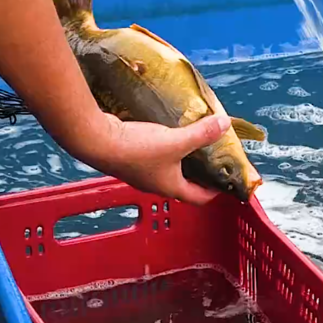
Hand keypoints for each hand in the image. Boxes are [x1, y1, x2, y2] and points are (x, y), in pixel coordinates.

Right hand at [81, 113, 231, 206]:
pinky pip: (153, 158)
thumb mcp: (176, 141)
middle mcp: (156, 185)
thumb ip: (201, 133)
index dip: (215, 191)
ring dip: (181, 159)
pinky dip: (164, 149)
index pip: (199, 198)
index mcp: (171, 188)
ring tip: (192, 140)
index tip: (226, 180)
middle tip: (212, 155)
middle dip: (200, 172)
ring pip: (167, 169)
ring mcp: (140, 174)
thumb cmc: (138, 148)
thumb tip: (225, 124)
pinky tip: (166, 132)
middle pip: (184, 183)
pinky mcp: (129, 161)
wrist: (97, 142)